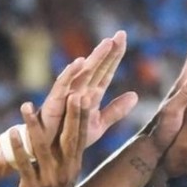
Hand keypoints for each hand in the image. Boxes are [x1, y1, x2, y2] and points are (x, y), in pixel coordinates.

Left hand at [12, 94, 88, 186]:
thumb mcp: (66, 174)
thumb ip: (68, 153)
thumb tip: (72, 131)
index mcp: (74, 165)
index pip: (80, 137)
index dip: (82, 116)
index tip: (84, 95)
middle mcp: (65, 170)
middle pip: (68, 138)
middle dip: (70, 115)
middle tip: (69, 93)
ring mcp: (49, 179)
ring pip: (42, 147)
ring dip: (33, 125)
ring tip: (26, 105)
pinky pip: (24, 164)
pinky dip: (17, 148)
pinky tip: (11, 133)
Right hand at [38, 31, 137, 148]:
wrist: (51, 151)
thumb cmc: (71, 135)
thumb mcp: (98, 124)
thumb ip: (116, 110)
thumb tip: (135, 95)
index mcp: (91, 93)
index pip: (106, 71)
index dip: (115, 56)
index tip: (123, 38)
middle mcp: (80, 89)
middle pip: (97, 67)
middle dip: (108, 51)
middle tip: (120, 34)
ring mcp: (67, 94)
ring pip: (83, 72)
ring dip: (95, 58)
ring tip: (107, 43)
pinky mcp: (54, 101)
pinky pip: (62, 85)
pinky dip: (70, 73)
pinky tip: (80, 62)